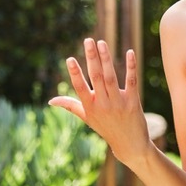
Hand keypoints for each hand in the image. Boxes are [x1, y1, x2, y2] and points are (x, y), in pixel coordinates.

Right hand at [48, 38, 150, 167]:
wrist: (130, 145)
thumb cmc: (106, 128)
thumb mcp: (87, 118)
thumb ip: (70, 106)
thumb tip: (51, 101)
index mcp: (90, 107)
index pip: (80, 88)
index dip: (75, 74)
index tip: (69, 59)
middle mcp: (103, 104)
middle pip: (96, 77)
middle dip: (91, 58)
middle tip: (88, 40)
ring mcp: (118, 103)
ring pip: (111, 77)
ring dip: (106, 59)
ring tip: (102, 43)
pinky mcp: (133, 102)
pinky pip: (132, 81)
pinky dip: (131, 66)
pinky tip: (129, 52)